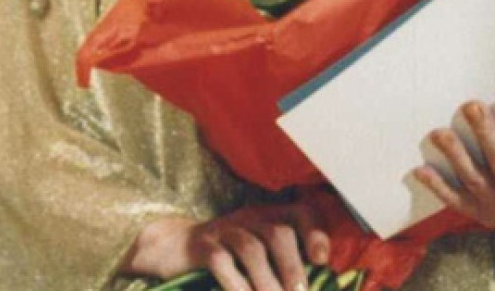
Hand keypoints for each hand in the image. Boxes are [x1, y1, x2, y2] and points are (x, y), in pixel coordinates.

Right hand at [127, 202, 329, 290]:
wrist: (172, 248)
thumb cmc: (226, 256)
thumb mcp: (255, 254)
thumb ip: (281, 264)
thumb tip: (306, 289)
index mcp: (269, 216)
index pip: (300, 213)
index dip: (315, 233)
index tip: (322, 260)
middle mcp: (249, 217)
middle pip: (277, 233)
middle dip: (292, 266)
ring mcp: (223, 229)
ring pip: (251, 248)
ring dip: (267, 280)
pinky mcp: (200, 246)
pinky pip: (221, 261)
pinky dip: (236, 284)